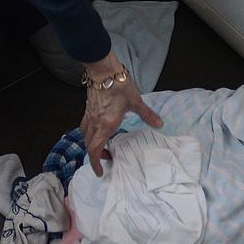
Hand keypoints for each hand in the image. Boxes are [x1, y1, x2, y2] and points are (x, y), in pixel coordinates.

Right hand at [80, 51, 161, 176]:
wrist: (103, 70)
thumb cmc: (119, 85)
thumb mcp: (136, 101)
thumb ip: (147, 115)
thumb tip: (159, 124)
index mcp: (106, 125)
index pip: (95, 150)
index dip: (95, 164)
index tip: (100, 172)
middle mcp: (95, 123)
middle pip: (89, 145)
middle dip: (96, 155)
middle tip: (108, 156)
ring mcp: (90, 115)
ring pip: (85, 135)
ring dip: (92, 143)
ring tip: (103, 143)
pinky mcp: (88, 108)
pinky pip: (85, 125)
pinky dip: (90, 132)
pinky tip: (100, 127)